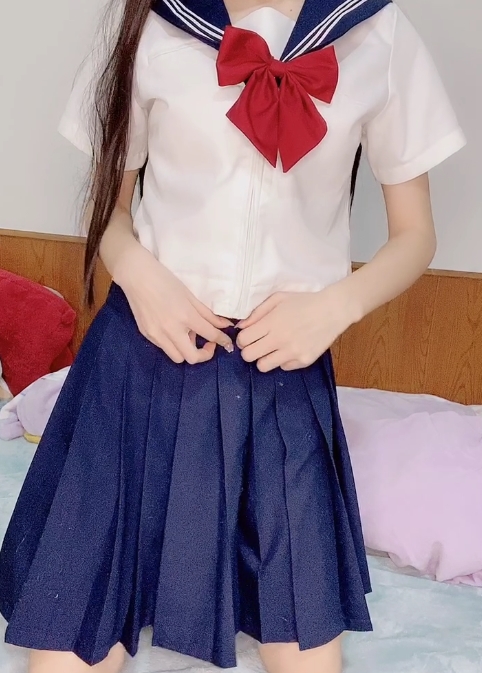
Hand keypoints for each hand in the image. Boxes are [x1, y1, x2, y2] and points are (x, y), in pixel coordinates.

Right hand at [114, 245, 232, 363]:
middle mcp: (171, 330)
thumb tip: (224, 325)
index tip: (226, 343)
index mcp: (185, 316)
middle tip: (208, 343)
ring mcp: (157, 334)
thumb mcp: (190, 295)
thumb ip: (208, 314)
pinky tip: (174, 330)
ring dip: (187, 351)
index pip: (209, 335)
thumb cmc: (165, 280)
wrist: (137, 276)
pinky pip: (164, 348)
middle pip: (192, 358)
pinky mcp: (147, 335)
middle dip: (204, 354)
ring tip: (188, 335)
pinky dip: (173, 344)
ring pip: (177, 357)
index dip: (222, 341)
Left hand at [237, 287, 354, 371]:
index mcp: (272, 323)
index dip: (243, 339)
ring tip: (273, 349)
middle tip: (258, 344)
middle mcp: (280, 340)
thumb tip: (241, 327)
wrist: (333, 310)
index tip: (249, 336)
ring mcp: (292, 352)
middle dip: (249, 351)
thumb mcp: (278, 299)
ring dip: (264, 358)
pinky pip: (283, 367)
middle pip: (248, 356)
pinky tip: (291, 348)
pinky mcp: (304, 361)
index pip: (243, 340)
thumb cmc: (304, 302)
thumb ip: (257, 313)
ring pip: (263, 366)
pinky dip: (284, 360)